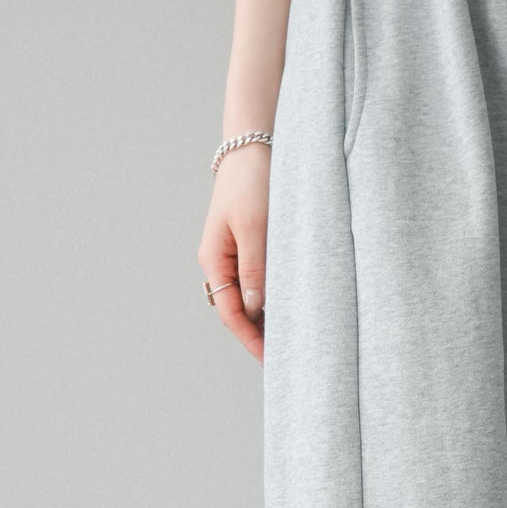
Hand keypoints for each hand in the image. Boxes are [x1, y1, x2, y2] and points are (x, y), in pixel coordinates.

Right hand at [198, 144, 270, 362]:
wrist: (254, 146)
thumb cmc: (252, 183)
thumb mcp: (255, 227)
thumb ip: (255, 269)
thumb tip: (254, 308)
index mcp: (214, 259)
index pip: (230, 313)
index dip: (250, 339)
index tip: (272, 360)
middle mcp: (221, 262)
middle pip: (237, 310)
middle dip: (258, 335)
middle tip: (288, 358)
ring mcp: (235, 254)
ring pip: (248, 298)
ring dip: (266, 318)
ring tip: (292, 339)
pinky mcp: (250, 246)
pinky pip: (258, 281)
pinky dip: (271, 298)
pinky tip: (289, 308)